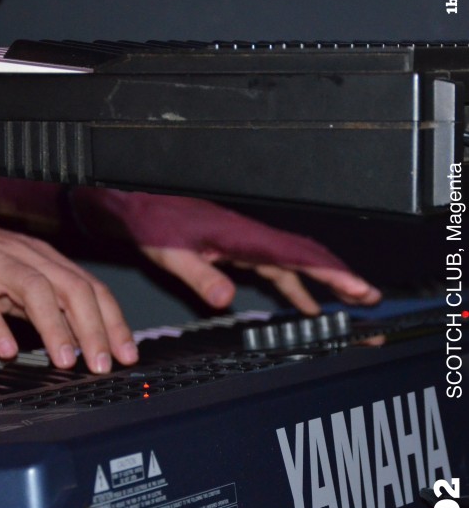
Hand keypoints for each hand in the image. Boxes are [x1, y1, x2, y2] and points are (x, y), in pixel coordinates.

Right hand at [0, 205, 137, 371]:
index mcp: (46, 260)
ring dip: (54, 326)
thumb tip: (84, 341)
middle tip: (102, 364)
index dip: (113, 322)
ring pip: (33, 289)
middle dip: (93, 328)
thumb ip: (49, 307)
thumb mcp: (19, 283)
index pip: (91, 288)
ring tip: (65, 361)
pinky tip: (5, 349)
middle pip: (71, 288)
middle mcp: (27, 255)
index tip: (126, 355)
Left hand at [71, 189, 380, 313]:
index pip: (297, 256)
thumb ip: (200, 276)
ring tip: (346, 302)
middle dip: (338, 277)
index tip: (358, 288)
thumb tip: (225, 300)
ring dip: (320, 281)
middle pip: (305, 256)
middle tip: (367, 296)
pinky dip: (292, 284)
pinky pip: (274, 268)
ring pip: (293, 263)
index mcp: (244, 237)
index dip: (331, 273)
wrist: (140, 206)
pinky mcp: (237, 248)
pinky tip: (299, 301)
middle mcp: (251, 238)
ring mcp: (246, 242)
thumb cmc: (155, 223)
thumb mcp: (174, 253)